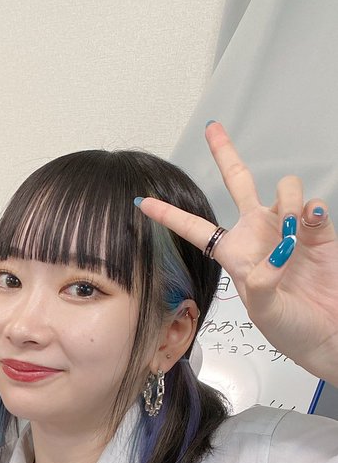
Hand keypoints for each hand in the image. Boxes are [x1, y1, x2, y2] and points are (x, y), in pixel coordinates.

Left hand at [136, 122, 337, 385]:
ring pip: (283, 188)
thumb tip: (273, 256)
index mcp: (235, 255)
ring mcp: (289, 230)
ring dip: (287, 199)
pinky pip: (313, 204)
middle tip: (214, 128)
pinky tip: (310, 225)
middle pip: (238, 184)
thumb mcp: (266, 312)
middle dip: (226, 154)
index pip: (196, 229)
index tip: (143, 201)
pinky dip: (311, 210)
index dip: (170, 215)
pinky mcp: (317, 231)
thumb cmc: (291, 330)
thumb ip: (263, 283)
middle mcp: (259, 235)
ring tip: (293, 234)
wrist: (328, 333)